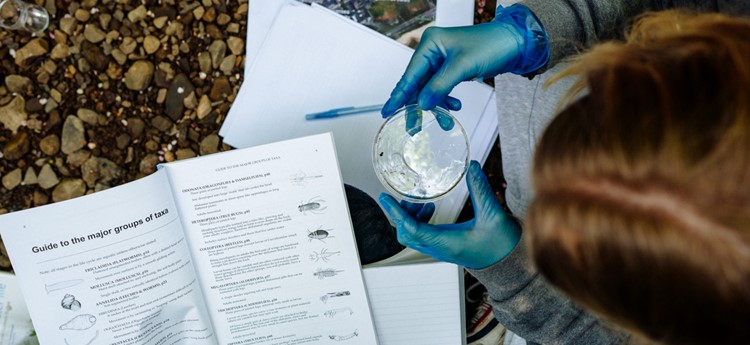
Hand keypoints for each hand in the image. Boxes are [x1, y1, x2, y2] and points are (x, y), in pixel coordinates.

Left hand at [378, 160, 520, 268]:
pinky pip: (422, 235)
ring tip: (422, 202)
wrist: (509, 263)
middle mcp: (439, 248)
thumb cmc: (502, 243)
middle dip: (401, 214)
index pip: (412, 229)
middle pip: (406, 234)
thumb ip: (481, 189)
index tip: (385, 198)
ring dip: (410, 217)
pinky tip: (430, 209)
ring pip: (412, 235)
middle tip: (407, 197)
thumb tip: (472, 166)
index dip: (396, 213)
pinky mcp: (443, 246)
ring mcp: (440, 249)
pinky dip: (419, 220)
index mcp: (446, 243)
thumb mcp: (492, 213)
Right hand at [381, 4, 549, 117]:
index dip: (399, 95)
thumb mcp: (463, 67)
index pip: (410, 74)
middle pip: (418, 84)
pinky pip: (442, 88)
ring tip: (445, 121)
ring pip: (430, 89)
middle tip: (414, 127)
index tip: (387, 111)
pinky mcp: (452, 68)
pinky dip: (446, 99)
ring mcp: (442, 60)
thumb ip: (440, 86)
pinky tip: (455, 106)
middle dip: (419, 106)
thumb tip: (422, 104)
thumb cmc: (491, 46)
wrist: (516, 44)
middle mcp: (433, 51)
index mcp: (430, 44)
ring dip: (437, 106)